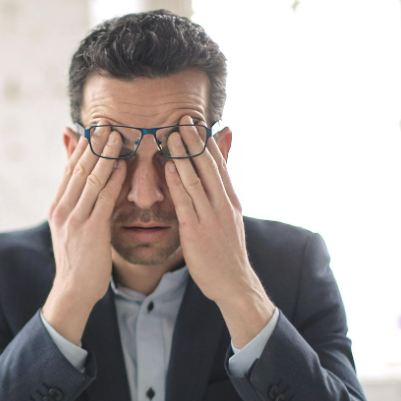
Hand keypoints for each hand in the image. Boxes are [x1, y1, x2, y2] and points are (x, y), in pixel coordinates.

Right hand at [42, 131, 127, 345]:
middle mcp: (62, 209)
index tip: (95, 127)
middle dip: (93, 144)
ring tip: (117, 135)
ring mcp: (75, 219)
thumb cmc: (78, 259)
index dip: (82, 146)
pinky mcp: (90, 231)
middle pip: (79, 168)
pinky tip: (122, 166)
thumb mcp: (71, 226)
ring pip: (90, 179)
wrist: (73, 290)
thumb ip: (77, 202)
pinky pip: (103, 199)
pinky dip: (112, 180)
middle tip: (107, 122)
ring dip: (105, 155)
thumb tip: (83, 184)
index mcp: (57, 206)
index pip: (70, 168)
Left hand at [163, 117, 274, 347]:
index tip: (195, 122)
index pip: (219, 164)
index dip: (206, 141)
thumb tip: (217, 179)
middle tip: (182, 119)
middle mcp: (223, 204)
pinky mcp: (197, 231)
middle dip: (195, 141)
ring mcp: (211, 217)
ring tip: (172, 135)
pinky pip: (185, 201)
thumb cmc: (226, 250)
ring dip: (183, 156)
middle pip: (209, 166)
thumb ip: (220, 194)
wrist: (233, 282)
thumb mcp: (228, 217)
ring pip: (197, 179)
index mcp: (230, 200)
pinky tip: (168, 167)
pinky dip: (177, 182)